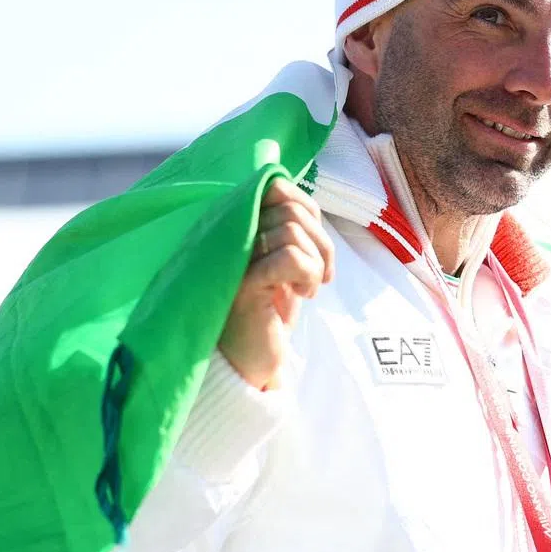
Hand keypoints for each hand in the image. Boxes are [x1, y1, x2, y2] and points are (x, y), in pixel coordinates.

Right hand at [218, 178, 334, 388]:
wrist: (248, 364)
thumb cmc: (267, 315)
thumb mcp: (283, 267)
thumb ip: (290, 234)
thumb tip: (309, 209)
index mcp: (238, 227)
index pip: (278, 188)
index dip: (308, 211)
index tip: (316, 249)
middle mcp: (229, 236)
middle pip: (291, 208)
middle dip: (320, 242)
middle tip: (321, 276)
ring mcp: (233, 259)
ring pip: (293, 230)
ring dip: (315, 262)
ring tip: (306, 289)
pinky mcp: (243, 284)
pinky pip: (290, 257)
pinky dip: (308, 274)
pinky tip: (301, 295)